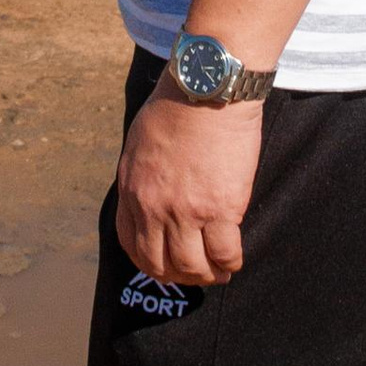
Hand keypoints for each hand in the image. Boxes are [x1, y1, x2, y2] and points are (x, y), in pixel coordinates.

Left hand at [116, 88, 262, 287]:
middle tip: (194, 274)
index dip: (148, 261)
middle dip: (177, 276)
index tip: (163, 264)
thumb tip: (152, 191)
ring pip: (193, 266)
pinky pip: (225, 253)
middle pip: (159, 264)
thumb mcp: (139, 141)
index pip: (131, 244)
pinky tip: (234, 260)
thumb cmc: (176, 104)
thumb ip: (142, 174)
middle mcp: (154, 208)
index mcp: (132, 190)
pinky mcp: (222, 209)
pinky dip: (230, 263)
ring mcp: (187, 211)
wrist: (206, 89)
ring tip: (218, 272)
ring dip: (205, 276)